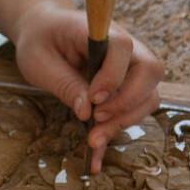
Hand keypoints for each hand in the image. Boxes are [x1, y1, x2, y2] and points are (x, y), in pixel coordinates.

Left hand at [13, 0, 163, 173]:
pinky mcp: (124, 87)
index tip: (94, 99)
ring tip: (93, 139)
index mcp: (99, 31)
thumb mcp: (40, 60)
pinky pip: (131, 111)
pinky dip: (115, 133)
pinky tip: (96, 158)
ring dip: (124, 121)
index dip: (113, 75)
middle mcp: (124, 48)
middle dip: (127, 102)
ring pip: (148, 95)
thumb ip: (65, 83)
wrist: (43, 32)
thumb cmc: (40, 40)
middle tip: (97, 120)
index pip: (122, 46)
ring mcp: (129, 67)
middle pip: (149, 71)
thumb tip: (86, 111)